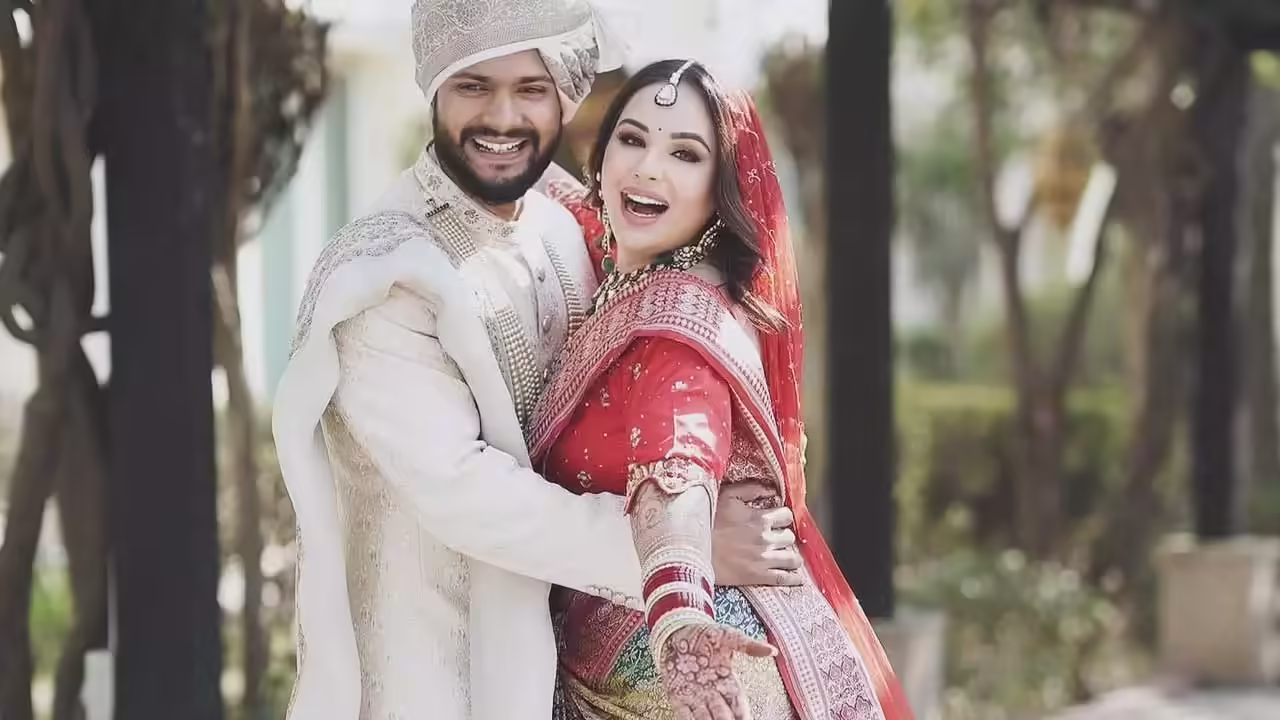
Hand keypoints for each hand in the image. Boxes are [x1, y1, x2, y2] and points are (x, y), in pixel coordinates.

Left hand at [659, 624, 775, 719]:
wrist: (678, 630)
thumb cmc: (705, 634)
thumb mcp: (729, 637)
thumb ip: (749, 646)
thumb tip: (772, 650)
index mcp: (728, 682)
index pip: (738, 706)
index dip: (743, 716)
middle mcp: (713, 693)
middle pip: (722, 716)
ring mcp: (695, 696)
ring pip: (704, 718)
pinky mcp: (677, 696)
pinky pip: (684, 714)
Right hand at [712, 483, 802, 586]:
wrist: (692, 549)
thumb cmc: (707, 521)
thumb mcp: (727, 497)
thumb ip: (750, 489)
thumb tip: (770, 490)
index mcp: (759, 518)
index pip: (787, 515)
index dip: (783, 516)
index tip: (778, 520)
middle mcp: (766, 538)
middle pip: (790, 537)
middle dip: (784, 536)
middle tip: (777, 539)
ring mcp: (763, 558)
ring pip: (792, 558)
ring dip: (792, 556)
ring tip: (787, 557)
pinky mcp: (758, 576)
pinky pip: (784, 578)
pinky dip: (793, 578)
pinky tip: (796, 578)